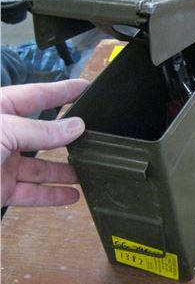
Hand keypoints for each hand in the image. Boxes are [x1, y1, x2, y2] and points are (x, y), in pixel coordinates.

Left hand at [1, 79, 89, 206]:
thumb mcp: (1, 131)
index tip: (87, 87)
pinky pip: (32, 193)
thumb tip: (76, 126)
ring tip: (90, 169)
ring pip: (40, 166)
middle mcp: (0, 135)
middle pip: (41, 133)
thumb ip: (40, 130)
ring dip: (65, 170)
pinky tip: (72, 195)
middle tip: (96, 136)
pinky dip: (52, 195)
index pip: (36, 96)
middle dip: (67, 135)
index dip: (62, 91)